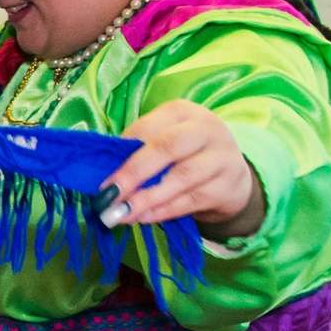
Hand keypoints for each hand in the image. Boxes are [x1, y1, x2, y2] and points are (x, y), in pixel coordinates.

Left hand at [99, 101, 264, 237]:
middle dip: (134, 173)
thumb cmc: (183, 155)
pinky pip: (191, 200)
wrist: (231, 174)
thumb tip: (101, 174)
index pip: (148, 128)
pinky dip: (163, 211)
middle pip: (168, 147)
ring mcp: (221, 157)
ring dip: (147, 198)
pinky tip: (142, 218)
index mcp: (181, 112)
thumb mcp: (163, 142)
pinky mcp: (227, 186)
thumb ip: (136, 151)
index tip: (100, 176)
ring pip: (182, 177)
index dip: (122, 152)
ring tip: (120, 213)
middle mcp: (205, 129)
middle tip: (108, 195)